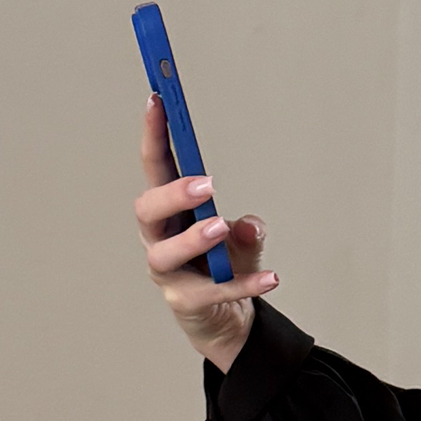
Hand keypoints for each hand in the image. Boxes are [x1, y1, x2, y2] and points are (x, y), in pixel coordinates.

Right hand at [134, 94, 278, 372]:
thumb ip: (247, 231)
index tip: (158, 100)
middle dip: (173, 194)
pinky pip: (213, 292)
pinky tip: (272, 277)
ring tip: (220, 228)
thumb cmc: (224, 266)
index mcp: (169, 211)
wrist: (226, 320)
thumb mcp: (242, 241)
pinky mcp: (186, 302)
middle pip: (147, 210)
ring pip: (164, 254)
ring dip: (193, 239)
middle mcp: (159, 238)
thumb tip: (248, 227)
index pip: (156, 167)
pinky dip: (243, 283)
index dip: (154, 134)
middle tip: (206, 185)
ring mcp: (168, 273)